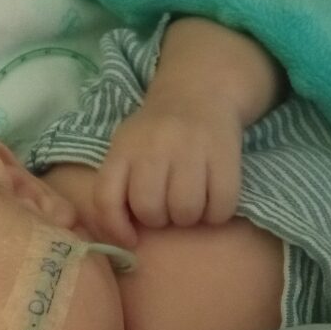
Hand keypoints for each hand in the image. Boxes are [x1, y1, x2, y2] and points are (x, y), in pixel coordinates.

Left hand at [93, 97, 243, 245]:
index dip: (115, 228)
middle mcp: (154, 146)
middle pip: (150, 209)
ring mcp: (190, 147)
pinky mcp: (224, 153)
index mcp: (124, 148)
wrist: (199, 90)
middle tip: (167, 207)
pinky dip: (217, 214)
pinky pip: (221, 205)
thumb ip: (117, 184)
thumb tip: (123, 237)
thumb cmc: (156, 134)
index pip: (106, 198)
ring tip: (190, 203)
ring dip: (189, 218)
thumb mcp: (126, 147)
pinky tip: (213, 201)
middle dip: (159, 220)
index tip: (130, 239)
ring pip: (185, 211)